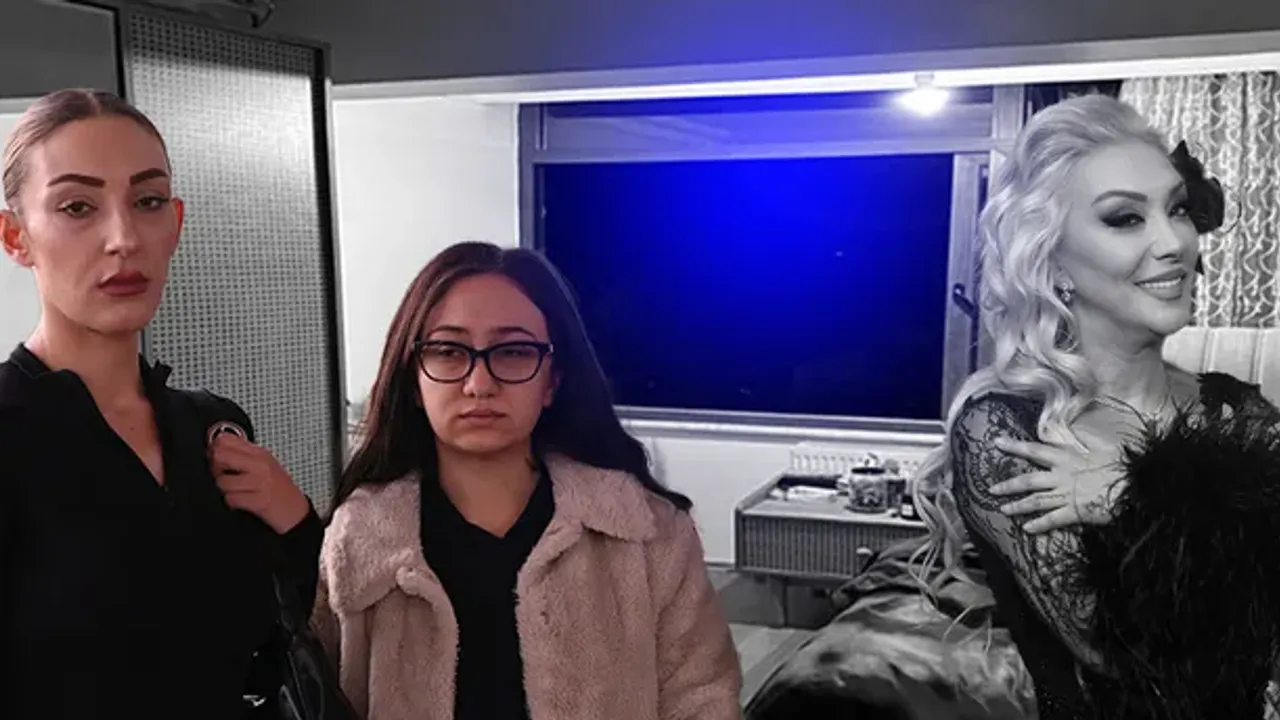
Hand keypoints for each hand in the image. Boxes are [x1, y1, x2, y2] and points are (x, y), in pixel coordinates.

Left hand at [209, 432, 310, 533]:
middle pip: (220, 455)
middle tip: (223, 475)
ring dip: (226, 490)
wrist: (295, 510)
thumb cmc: (279, 488)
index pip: (226, 439)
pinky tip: (242, 501)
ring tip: (238, 491)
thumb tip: (216, 448)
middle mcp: (260, 465)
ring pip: (222, 481)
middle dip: (216, 468)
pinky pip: (231, 499)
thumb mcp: (264, 464)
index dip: (215, 449)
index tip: (217, 458)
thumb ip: (243, 454)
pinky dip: (233, 503)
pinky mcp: (258, 500)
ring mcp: (260, 482)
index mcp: (260, 453)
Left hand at [987, 436, 1125, 533]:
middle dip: (1008, 484)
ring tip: (1003, 510)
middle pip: (1028, 479)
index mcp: (1068, 457)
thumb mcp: (1104, 447)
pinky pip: (1052, 520)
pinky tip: (1027, 529)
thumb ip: (1086, 440)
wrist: (1137, 485)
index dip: (1014, 446)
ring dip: (1017, 505)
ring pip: (1035, 501)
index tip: (996, 442)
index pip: (1035, 449)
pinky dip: (1038, 525)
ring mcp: (1066, 494)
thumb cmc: (1123, 465)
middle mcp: (1062, 475)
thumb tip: (1078, 431)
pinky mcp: (1075, 512)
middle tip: (991, 489)